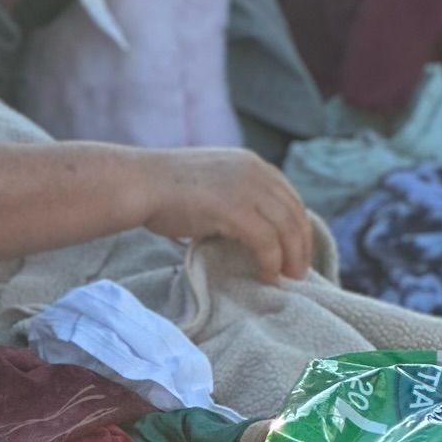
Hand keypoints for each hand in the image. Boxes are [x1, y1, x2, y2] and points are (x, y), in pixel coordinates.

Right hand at [140, 147, 312, 284]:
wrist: (140, 183)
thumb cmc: (166, 189)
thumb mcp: (214, 182)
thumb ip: (237, 195)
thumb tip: (253, 227)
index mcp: (251, 163)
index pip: (290, 197)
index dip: (298, 226)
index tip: (296, 251)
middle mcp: (255, 171)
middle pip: (294, 212)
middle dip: (301, 245)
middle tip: (298, 272)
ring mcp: (246, 188)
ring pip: (287, 228)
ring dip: (291, 257)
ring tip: (287, 278)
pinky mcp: (234, 209)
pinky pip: (266, 241)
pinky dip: (271, 262)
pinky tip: (266, 275)